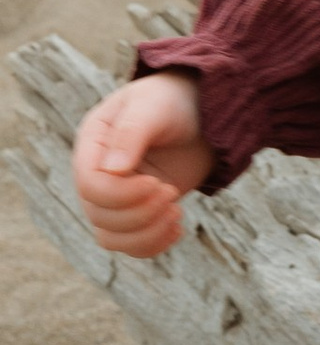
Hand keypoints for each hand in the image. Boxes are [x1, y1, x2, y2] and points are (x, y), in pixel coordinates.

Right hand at [73, 72, 214, 254]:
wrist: (203, 111)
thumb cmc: (174, 100)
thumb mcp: (153, 107)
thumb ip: (131, 133)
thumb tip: (111, 170)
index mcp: (93, 145)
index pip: (89, 186)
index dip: (120, 194)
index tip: (157, 183)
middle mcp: (98, 174)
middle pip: (99, 216)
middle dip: (138, 213)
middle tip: (171, 192)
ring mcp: (118, 196)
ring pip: (111, 237)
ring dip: (146, 233)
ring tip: (176, 212)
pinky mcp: (140, 211)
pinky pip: (132, 244)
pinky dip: (153, 244)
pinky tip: (177, 228)